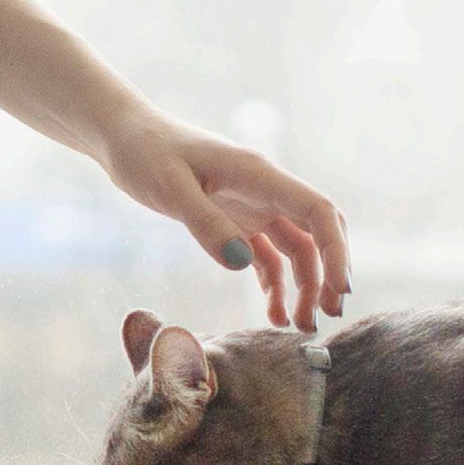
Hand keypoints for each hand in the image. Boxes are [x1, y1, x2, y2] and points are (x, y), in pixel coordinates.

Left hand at [99, 115, 350, 330]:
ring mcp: (254, 208)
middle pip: (317, 235)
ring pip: (296, 251)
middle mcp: (266, 192)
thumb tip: (242, 263)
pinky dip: (276, 286)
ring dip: (304, 287)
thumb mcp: (169, 188)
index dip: (337, 250)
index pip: (318, 211)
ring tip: (298, 326)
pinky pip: (267, 258)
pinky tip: (273, 314)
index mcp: (260, 175)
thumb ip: (206, 225)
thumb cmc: (145, 153)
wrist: (124, 138)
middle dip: (328, 274)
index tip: (339, 289)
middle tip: (326, 317)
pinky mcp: (237, 223)